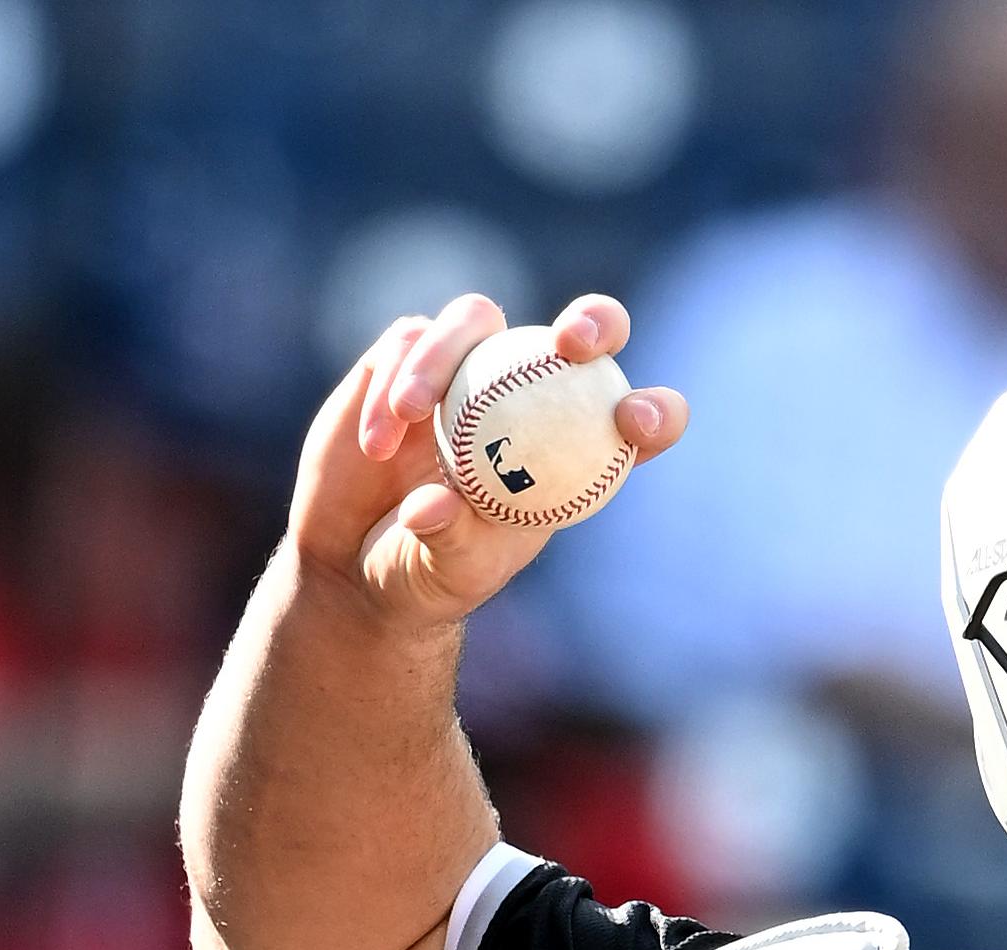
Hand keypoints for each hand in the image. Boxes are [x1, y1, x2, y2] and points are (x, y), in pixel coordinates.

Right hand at [285, 291, 687, 630]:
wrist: (350, 560)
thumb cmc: (422, 571)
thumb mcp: (445, 572)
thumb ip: (450, 539)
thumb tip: (435, 503)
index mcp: (570, 455)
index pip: (634, 422)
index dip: (655, 413)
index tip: (634, 422)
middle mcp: (530, 397)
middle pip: (583, 334)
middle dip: (596, 322)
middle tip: (569, 343)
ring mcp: (468, 368)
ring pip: (477, 320)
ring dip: (443, 356)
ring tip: (409, 413)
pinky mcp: (405, 357)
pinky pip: (408, 343)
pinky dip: (391, 384)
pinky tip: (376, 441)